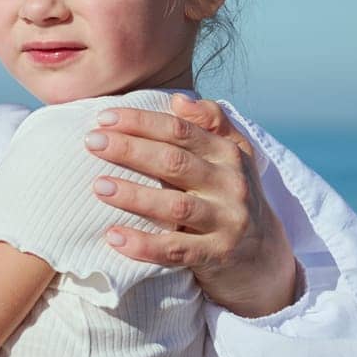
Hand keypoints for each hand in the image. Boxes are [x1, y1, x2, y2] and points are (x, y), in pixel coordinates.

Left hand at [86, 93, 302, 317]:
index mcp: (229, 153)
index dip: (140, 122)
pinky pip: (175, 250)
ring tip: (98, 186)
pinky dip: (143, 244)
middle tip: (91, 142)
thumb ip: (211, 122)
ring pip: (174, 205)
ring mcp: (227, 221)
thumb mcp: (233, 155)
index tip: (103, 118)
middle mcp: (231, 184)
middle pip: (173, 161)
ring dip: (133, 195)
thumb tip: (178, 100)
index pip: (179, 130)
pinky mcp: (217, 256)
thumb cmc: (233, 196)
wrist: (265, 256)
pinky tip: (113, 236)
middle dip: (129, 149)